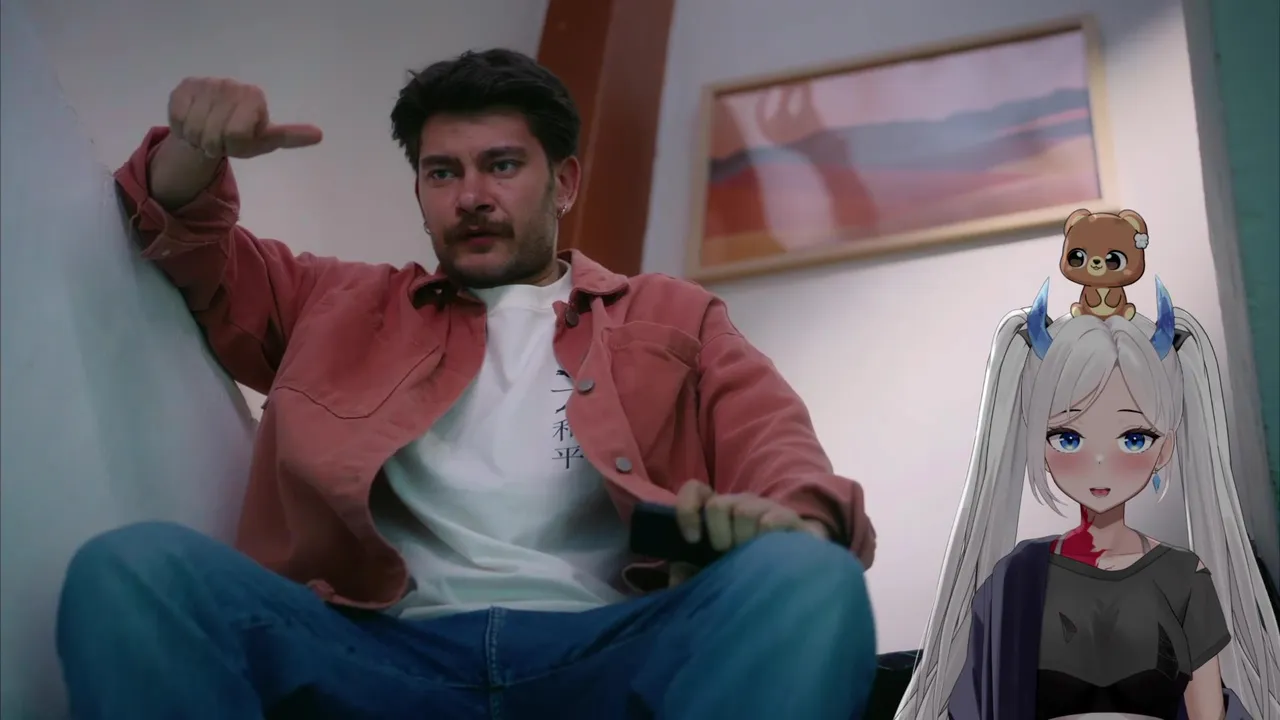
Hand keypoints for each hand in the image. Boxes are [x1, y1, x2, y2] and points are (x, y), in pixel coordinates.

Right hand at [167, 77, 322, 158]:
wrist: (212, 129)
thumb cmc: (242, 137)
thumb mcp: (267, 140)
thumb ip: (290, 137)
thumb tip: (319, 135)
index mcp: (254, 96)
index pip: (236, 134)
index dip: (234, 146)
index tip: (237, 141)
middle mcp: (231, 84)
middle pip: (213, 133)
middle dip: (214, 145)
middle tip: (219, 140)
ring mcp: (206, 83)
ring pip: (193, 126)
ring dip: (197, 139)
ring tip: (206, 133)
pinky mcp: (184, 86)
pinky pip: (177, 117)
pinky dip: (181, 129)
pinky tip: (191, 123)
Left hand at [669, 480, 827, 586]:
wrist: (791, 569)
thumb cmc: (744, 568)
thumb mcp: (713, 572)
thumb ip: (690, 574)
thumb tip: (674, 585)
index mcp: (717, 510)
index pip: (695, 489)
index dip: (687, 509)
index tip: (692, 539)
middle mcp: (739, 503)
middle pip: (719, 505)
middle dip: (720, 536)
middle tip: (728, 555)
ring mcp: (764, 507)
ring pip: (744, 511)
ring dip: (743, 540)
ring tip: (750, 557)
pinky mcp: (788, 518)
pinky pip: (770, 520)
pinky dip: (764, 539)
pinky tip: (769, 554)